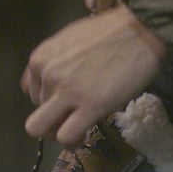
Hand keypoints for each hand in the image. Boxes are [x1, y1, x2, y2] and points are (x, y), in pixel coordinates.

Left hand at [21, 5, 166, 144]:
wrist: (141, 30)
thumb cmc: (112, 31)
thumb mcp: (70, 39)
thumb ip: (54, 61)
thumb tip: (49, 81)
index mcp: (41, 58)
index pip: (31, 94)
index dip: (49, 102)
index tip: (66, 102)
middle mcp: (48, 75)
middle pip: (36, 114)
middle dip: (53, 121)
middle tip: (72, 119)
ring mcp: (67, 91)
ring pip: (42, 130)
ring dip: (60, 133)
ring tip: (79, 128)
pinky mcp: (89, 105)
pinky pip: (67, 137)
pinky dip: (73, 141)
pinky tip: (85, 133)